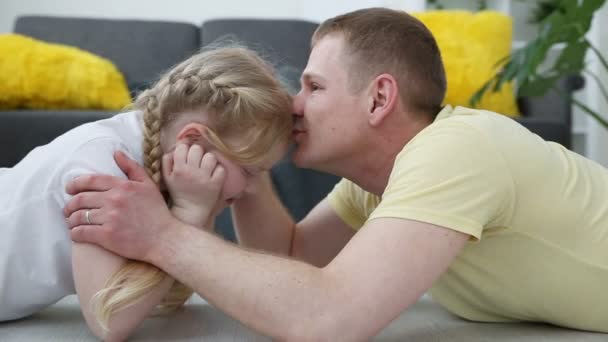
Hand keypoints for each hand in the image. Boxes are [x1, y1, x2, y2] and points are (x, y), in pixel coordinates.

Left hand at [64, 151, 178, 261]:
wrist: (165, 239)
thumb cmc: (157, 212)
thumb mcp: (148, 185)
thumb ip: (132, 168)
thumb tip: (116, 153)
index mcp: (123, 186)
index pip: (90, 180)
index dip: (75, 184)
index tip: (69, 189)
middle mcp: (114, 200)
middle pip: (80, 199)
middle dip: (69, 205)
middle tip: (67, 210)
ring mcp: (110, 218)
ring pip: (78, 216)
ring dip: (71, 220)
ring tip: (72, 223)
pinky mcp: (107, 236)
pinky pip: (81, 232)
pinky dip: (75, 234)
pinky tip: (76, 234)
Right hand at [162, 144, 225, 227]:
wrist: (190, 210)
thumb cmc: (178, 192)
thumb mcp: (167, 178)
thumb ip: (167, 161)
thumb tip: (174, 147)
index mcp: (178, 169)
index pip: (183, 147)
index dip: (185, 149)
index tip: (186, 155)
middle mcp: (191, 171)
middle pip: (197, 148)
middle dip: (198, 153)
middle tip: (198, 160)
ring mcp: (205, 177)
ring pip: (210, 156)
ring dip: (209, 160)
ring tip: (207, 166)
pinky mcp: (216, 184)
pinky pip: (220, 169)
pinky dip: (218, 170)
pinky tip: (214, 174)